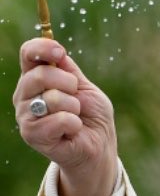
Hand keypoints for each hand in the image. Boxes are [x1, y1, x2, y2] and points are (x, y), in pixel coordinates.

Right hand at [14, 38, 117, 195]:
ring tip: (75, 118)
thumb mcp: (86, 88)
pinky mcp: (31, 134)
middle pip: (39, 74)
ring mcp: (25, 115)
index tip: (60, 53)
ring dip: (73, 108)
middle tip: (77, 98)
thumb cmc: (92, 117)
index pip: (28, 54)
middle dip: (68, 84)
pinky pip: (59, 120)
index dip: (43, 49)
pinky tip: (73, 130)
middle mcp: (25, 95)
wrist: (99, 147)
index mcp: (35, 78)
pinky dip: (74, 124)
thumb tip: (56, 51)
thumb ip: (69, 70)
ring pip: (51, 98)